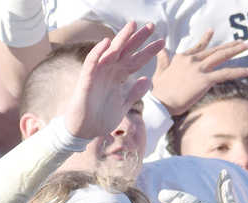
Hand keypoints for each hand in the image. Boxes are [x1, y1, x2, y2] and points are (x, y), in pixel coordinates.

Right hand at [62, 21, 163, 140]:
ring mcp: (97, 75)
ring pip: (110, 53)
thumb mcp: (124, 104)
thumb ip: (135, 92)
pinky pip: (92, 64)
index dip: (148, 51)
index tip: (162, 42)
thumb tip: (148, 80)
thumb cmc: (102, 117)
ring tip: (132, 26)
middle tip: (152, 26)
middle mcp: (109, 72)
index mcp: (118, 77)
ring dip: (120, 39)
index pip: (136, 60)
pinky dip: (99, 53)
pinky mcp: (86, 81)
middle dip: (138, 39)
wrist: (85, 131)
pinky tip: (107, 43)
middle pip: (125, 52)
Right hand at [151, 31, 247, 115]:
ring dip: (236, 50)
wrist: (160, 102)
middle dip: (230, 45)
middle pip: (214, 50)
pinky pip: (226, 74)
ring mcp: (198, 69)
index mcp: (182, 58)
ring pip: (221, 56)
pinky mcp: (204, 80)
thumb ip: (163, 59)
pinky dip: (239, 71)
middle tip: (242, 42)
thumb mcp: (160, 71)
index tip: (212, 31)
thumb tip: (161, 50)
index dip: (206, 39)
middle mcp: (191, 60)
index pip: (198, 47)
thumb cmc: (159, 92)